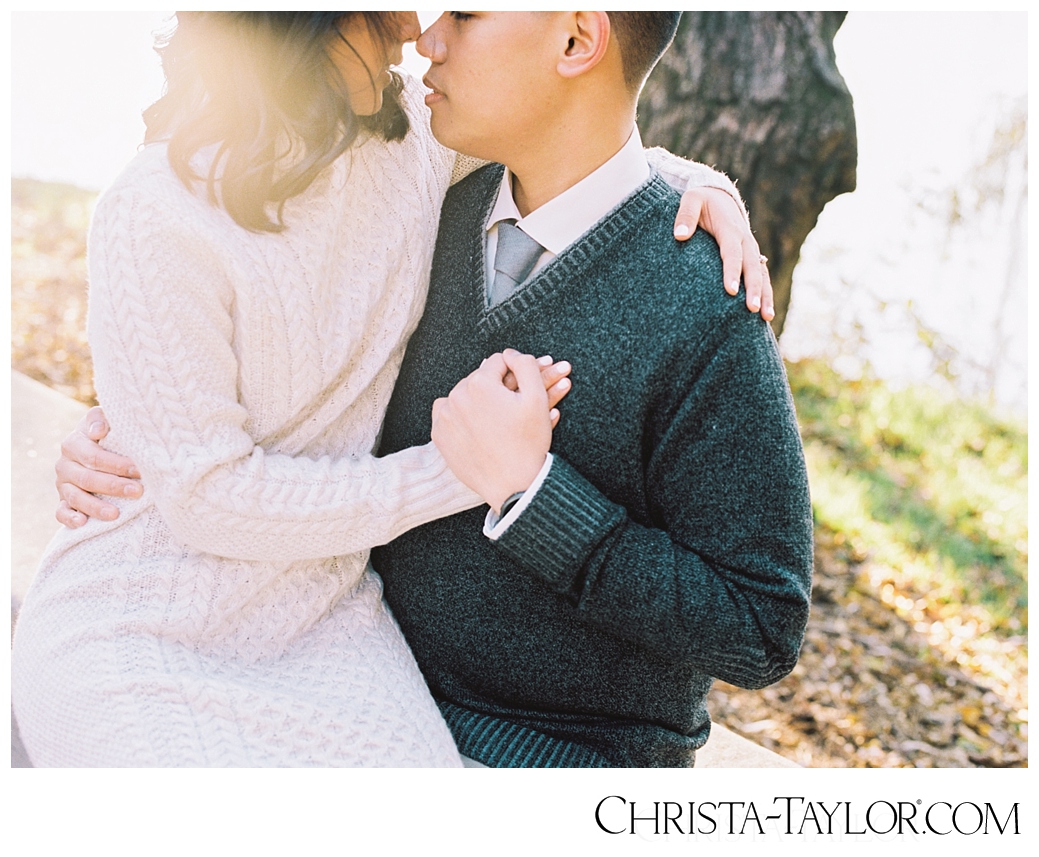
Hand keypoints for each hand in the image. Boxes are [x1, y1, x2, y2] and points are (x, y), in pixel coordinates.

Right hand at [55, 406, 142, 527]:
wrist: (98, 448)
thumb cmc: (108, 434)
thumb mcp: (105, 421)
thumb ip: (100, 419)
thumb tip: (99, 430)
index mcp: (73, 444)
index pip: (93, 456)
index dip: (116, 463)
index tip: (139, 469)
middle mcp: (64, 465)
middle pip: (87, 478)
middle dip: (114, 486)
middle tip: (137, 491)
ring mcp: (62, 485)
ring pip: (75, 497)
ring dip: (96, 507)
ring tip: (115, 514)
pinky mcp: (63, 501)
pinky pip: (60, 512)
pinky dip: (70, 519)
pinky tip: (83, 523)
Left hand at [432, 349, 560, 512]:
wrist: (513, 484)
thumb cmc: (528, 443)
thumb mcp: (537, 398)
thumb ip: (525, 365)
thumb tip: (510, 354)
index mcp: (480, 383)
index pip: (498, 362)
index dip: (515, 374)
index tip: (521, 391)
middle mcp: (456, 396)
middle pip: (479, 379)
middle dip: (496, 388)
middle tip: (512, 407)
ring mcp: (444, 417)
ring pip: (463, 395)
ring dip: (478, 400)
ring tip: (496, 418)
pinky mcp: (439, 435)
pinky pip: (449, 415)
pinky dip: (461, 417)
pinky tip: (478, 427)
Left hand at [673, 186, 774, 320]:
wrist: (719, 195)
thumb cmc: (701, 200)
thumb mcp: (691, 199)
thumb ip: (685, 216)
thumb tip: (679, 236)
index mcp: (730, 228)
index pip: (732, 252)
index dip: (732, 271)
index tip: (730, 290)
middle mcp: (745, 240)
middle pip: (752, 267)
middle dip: (753, 289)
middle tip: (751, 309)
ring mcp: (751, 249)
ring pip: (761, 274)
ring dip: (765, 295)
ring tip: (766, 317)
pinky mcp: (752, 257)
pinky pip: (762, 276)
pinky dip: (765, 294)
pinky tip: (766, 315)